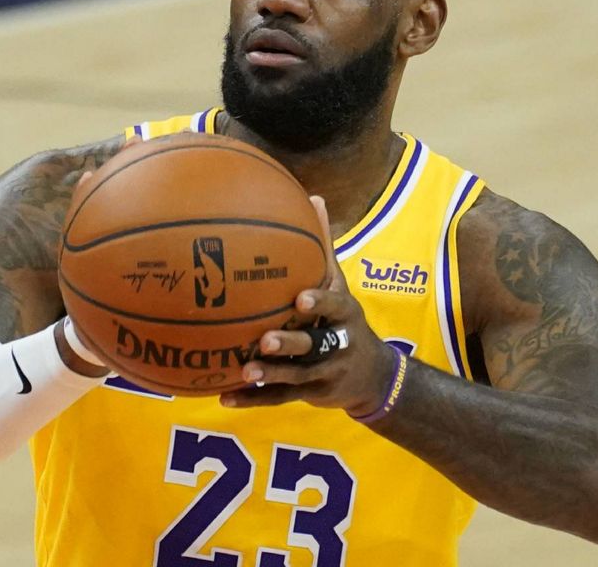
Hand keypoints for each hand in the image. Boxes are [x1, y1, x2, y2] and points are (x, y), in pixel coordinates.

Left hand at [219, 196, 397, 416]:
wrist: (372, 375)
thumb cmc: (344, 319)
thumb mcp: (340, 285)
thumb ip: (323, 248)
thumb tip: (314, 197)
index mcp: (344, 315)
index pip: (335, 307)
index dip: (319, 303)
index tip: (300, 298)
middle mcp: (338, 345)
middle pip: (316, 345)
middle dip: (292, 344)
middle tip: (265, 339)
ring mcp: (325, 373)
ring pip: (296, 376)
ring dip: (270, 374)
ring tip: (244, 371)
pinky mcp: (311, 394)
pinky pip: (279, 398)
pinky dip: (252, 399)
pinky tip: (224, 397)